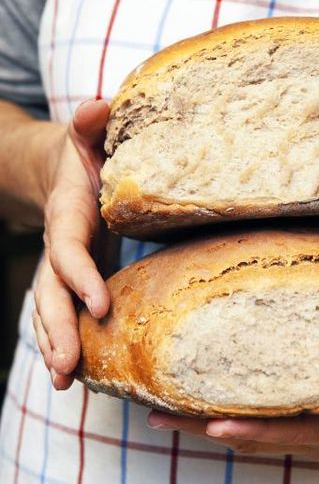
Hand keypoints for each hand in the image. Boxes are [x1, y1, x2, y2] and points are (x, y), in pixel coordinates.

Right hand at [32, 100, 110, 389]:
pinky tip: (73, 366)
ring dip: (55, 343)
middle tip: (66, 368)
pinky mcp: (74, 274)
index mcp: (69, 214)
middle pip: (51, 291)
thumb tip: (98, 106)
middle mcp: (60, 244)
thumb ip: (93, 124)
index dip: (79, 277)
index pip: (68, 251)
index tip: (99, 307)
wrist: (63, 171)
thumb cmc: (87, 154)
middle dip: (57, 329)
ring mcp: (62, 264)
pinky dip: (63, 335)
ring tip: (64, 381)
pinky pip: (61, 307)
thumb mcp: (90, 135)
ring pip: (50, 307)